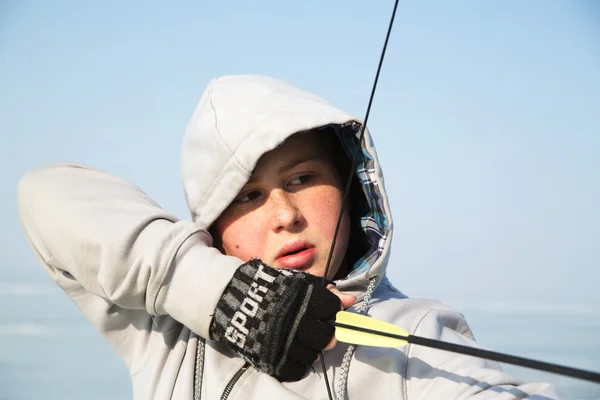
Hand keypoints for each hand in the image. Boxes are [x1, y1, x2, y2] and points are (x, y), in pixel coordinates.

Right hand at [209, 259, 352, 380]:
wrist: (231, 301)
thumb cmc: (268, 289)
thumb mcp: (295, 282)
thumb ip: (324, 290)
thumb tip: (351, 300)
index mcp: (302, 299)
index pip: (332, 309)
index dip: (333, 311)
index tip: (326, 312)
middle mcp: (295, 321)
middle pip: (326, 336)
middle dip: (327, 334)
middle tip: (320, 330)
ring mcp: (283, 343)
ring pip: (313, 354)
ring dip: (312, 348)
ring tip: (303, 339)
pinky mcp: (272, 359)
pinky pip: (297, 369)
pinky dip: (299, 363)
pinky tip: (293, 352)